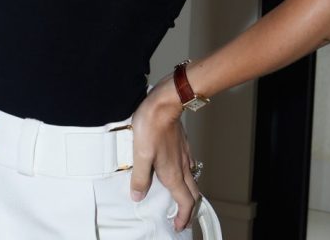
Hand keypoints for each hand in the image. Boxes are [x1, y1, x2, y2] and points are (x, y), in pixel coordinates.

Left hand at [129, 79, 200, 231]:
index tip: (179, 226)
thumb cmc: (152, 126)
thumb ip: (139, 177)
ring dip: (187, 193)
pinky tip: (175, 171)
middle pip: (193, 194)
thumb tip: (137, 195)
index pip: (185, 202)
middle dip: (189, 209)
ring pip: (192, 180)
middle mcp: (182, 167)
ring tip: (178, 197)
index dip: (183, 217)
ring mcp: (184, 156)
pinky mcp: (182, 145)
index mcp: (173, 174)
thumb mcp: (139, 154)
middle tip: (181, 217)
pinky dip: (185, 176)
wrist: (164, 103)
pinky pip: (188, 166)